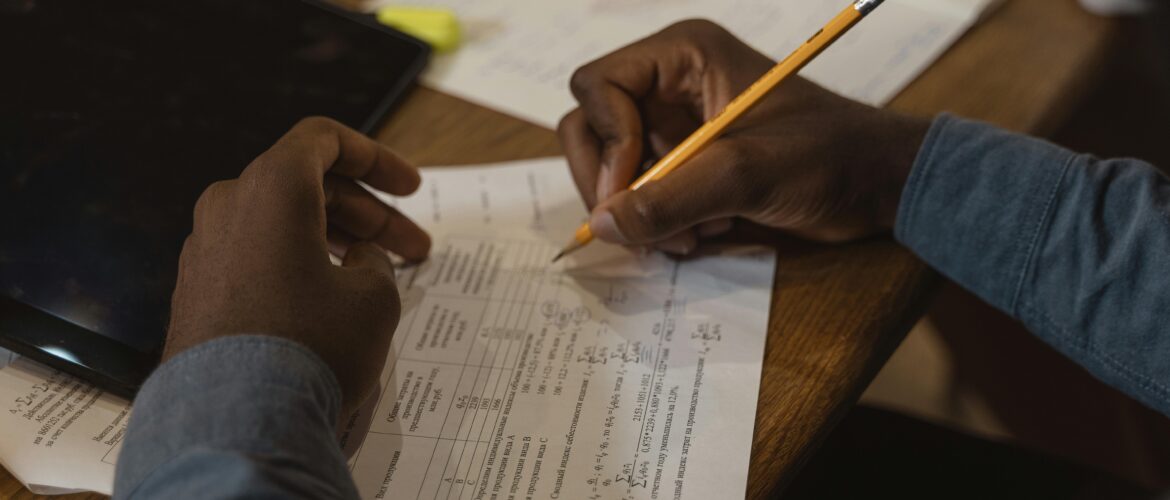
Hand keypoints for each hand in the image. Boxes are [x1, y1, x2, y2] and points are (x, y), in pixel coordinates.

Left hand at [164, 117, 430, 417]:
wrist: (237, 419)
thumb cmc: (308, 348)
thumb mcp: (374, 298)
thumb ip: (375, 263)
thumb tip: (359, 263)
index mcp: (272, 187)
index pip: (323, 139)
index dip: (376, 158)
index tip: (410, 187)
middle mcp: (229, 206)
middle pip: (308, 187)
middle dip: (368, 215)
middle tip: (413, 250)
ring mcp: (206, 249)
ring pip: (281, 224)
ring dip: (335, 241)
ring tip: (376, 278)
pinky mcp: (197, 290)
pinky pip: (256, 256)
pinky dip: (298, 264)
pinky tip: (330, 301)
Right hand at [558, 20, 930, 253]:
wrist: (876, 183)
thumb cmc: (827, 157)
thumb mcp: (747, 175)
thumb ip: (672, 199)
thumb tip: (602, 225)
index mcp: (683, 55)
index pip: (598, 86)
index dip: (605, 142)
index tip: (627, 195)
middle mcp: (670, 82)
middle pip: (593, 128)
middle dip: (615, 185)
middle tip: (643, 230)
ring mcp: (676, 123)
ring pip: (614, 169)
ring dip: (643, 211)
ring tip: (694, 234)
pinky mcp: (686, 161)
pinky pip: (643, 194)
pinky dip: (663, 221)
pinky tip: (707, 231)